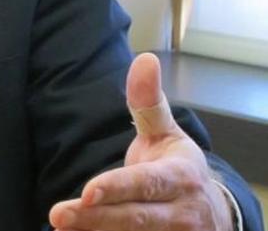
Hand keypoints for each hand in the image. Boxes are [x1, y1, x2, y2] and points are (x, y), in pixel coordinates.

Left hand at [49, 53, 234, 230]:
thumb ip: (148, 102)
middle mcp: (178, 213)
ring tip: (62, 230)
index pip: (146, 184)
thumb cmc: (178, 168)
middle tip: (59, 215)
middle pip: (133, 218)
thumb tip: (144, 59)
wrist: (213, 214)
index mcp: (179, 177)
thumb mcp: (166, 134)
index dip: (118, 188)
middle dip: (96, 218)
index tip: (88, 191)